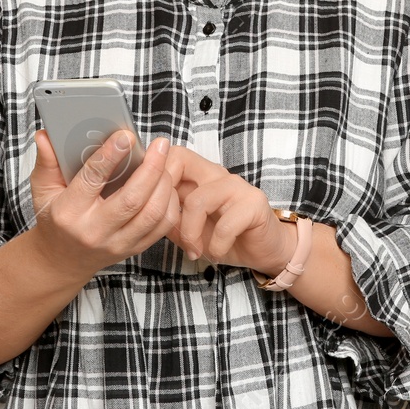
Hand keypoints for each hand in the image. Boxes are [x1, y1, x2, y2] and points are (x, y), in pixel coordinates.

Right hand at [27, 127, 181, 275]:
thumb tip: (45, 135)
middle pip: (132, 199)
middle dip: (152, 168)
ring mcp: (117, 243)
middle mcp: (94, 230)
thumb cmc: (55, 218)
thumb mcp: (43, 189)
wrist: (61, 260)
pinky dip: (170, 203)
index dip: (111, 155)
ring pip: (153, 214)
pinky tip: (166, 184)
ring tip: (165, 162)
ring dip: (165, 184)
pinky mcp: (133, 249)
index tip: (126, 136)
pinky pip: (162, 227)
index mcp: (69, 212)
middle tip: (161, 144)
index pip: (93, 179)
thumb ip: (46, 161)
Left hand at [163, 146, 293, 274]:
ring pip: (197, 200)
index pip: (172, 155)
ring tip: (194, 251)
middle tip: (167, 227)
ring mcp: (237, 186)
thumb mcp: (189, 230)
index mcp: (200, 174)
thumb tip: (144, 214)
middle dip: (165, 197)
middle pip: (180, 161)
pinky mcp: (253, 203)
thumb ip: (169, 217)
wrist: (264, 251)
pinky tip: (216, 253)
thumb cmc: (226, 238)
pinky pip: (225, 225)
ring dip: (190, 233)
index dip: (155, 176)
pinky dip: (216, 245)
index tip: (151, 209)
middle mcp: (217, 173)